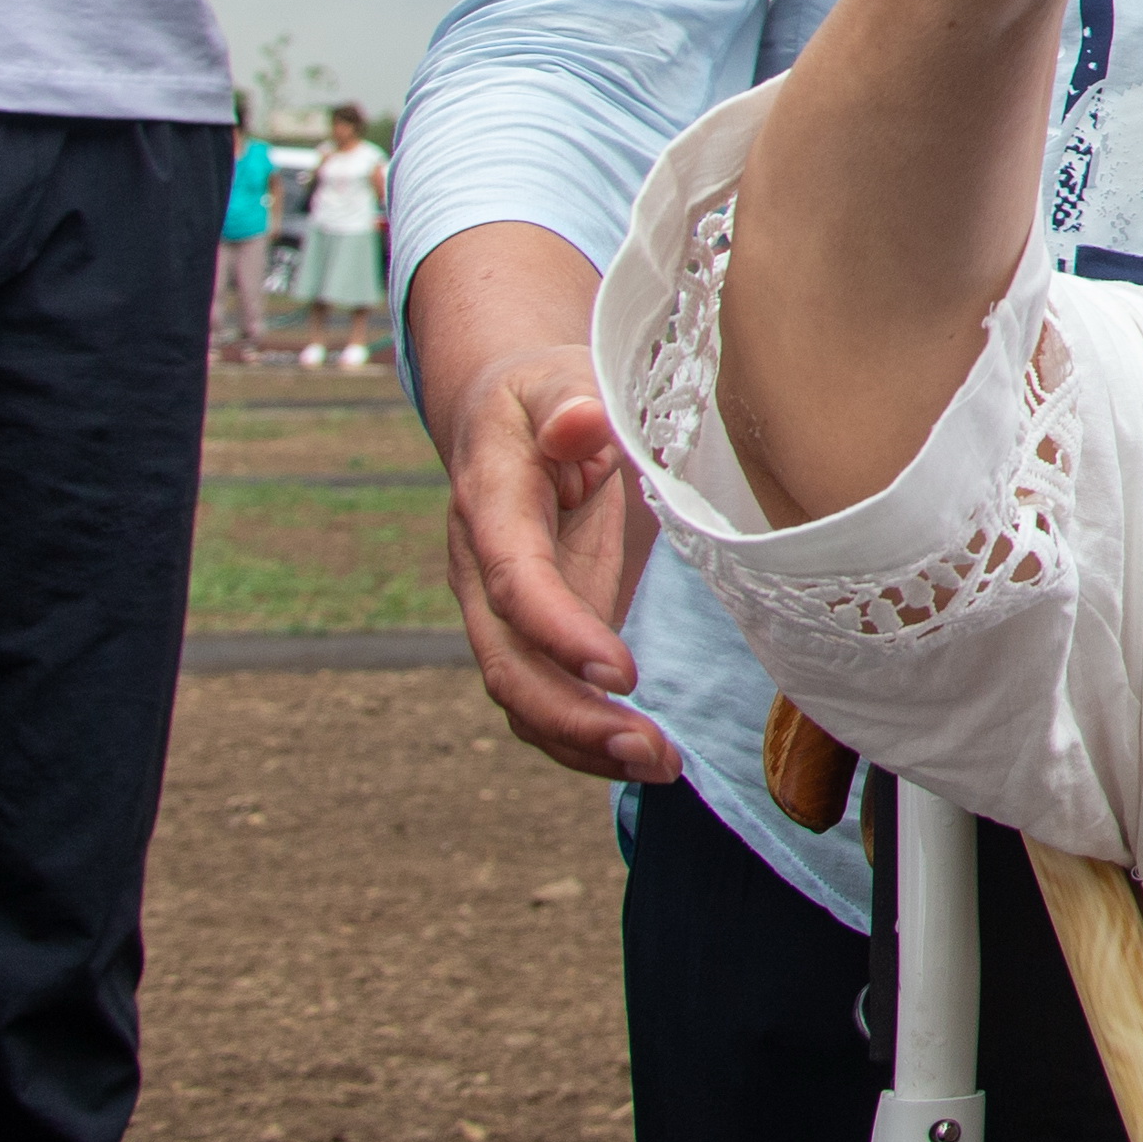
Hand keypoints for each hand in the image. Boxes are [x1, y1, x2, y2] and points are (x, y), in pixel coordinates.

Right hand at [442, 342, 674, 784]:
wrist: (515, 413)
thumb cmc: (553, 393)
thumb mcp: (564, 376)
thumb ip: (572, 399)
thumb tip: (578, 422)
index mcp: (489, 502)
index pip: (514, 580)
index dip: (559, 631)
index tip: (621, 672)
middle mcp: (481, 570)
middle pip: (507, 662)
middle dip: (573, 716)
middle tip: (652, 750)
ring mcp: (501, 610)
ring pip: (521, 695)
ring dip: (583, 742)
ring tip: (660, 765)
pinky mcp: (531, 633)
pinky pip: (543, 698)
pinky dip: (585, 736)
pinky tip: (643, 756)